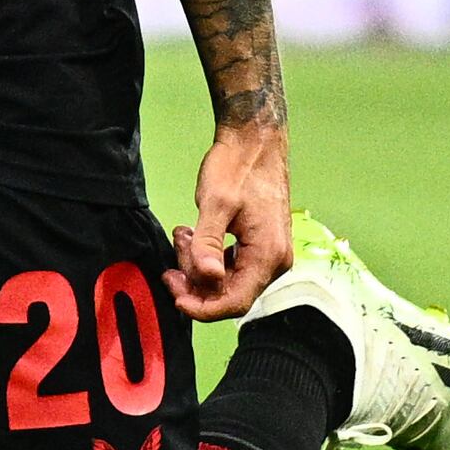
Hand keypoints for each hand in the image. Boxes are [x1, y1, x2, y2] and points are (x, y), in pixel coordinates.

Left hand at [170, 119, 290, 320]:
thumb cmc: (238, 166)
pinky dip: (208, 256)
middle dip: (195, 281)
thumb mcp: (215, 203)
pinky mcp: (261, 246)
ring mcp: (269, 255)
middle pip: (229, 294)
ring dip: (198, 265)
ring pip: (227, 280)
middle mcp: (275, 261)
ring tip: (183, 234)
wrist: (255, 141)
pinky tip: (193, 235)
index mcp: (268, 255)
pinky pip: (231, 266)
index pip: (235, 302)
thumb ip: (208, 244)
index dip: (202, 308)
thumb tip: (207, 278)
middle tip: (175, 250)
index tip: (175, 297)